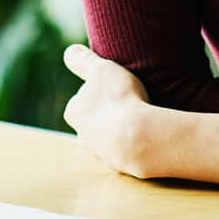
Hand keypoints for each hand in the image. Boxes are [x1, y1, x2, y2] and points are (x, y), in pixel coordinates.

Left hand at [62, 44, 160, 178]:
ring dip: (121, 130)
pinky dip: (135, 143)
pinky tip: (148, 135)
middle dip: (106, 114)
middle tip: (127, 103)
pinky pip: (127, 151)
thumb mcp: (101, 69)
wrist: (140, 139)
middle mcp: (83, 136)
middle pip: (93, 121)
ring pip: (109, 138)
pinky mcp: (122, 166)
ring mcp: (102, 154)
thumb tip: (70, 51)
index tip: (113, 88)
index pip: (81, 99)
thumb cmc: (118, 99)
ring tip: (141, 119)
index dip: (97, 91)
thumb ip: (83, 60)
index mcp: (74, 112)